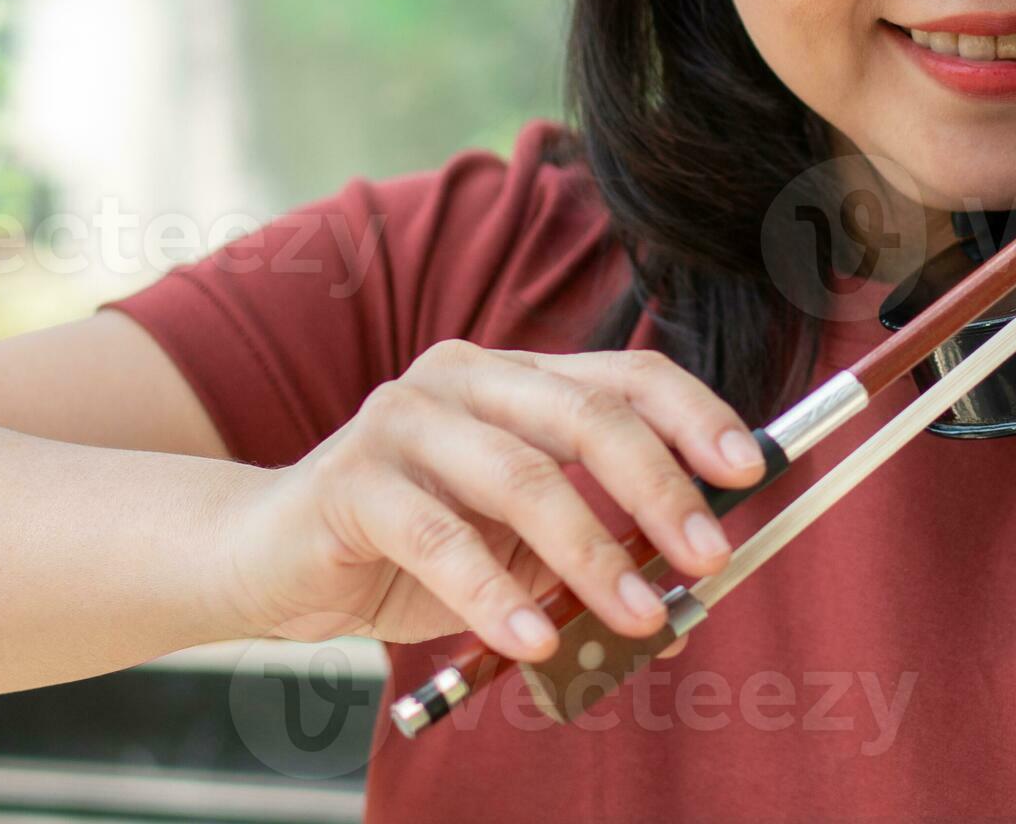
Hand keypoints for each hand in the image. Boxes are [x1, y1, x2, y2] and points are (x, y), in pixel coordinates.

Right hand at [210, 342, 764, 661]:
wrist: (264, 557)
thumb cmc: (406, 550)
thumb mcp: (513, 551)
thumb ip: (588, 560)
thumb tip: (682, 608)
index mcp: (517, 378)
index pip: (626, 377)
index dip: (695, 417)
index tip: (750, 471)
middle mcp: (465, 379)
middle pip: (587, 416)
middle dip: (659, 488)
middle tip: (707, 555)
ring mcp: (405, 419)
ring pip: (522, 478)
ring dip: (591, 553)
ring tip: (636, 615)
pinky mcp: (352, 480)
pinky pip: (441, 539)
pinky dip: (497, 594)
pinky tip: (536, 638)